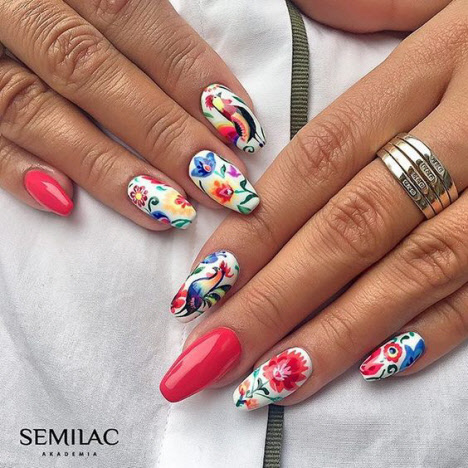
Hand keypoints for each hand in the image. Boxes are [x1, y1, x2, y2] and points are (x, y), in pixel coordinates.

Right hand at [0, 0, 263, 226]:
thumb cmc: (62, 4)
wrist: (1, 4)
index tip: (242, 128)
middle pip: (90, 69)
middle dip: (162, 133)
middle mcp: (15, 4)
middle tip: (220, 186)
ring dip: (105, 167)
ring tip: (168, 211)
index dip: (188, 74)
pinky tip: (63, 203)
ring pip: (34, 108)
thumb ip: (139, 21)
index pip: (129, 15)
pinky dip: (15, 170)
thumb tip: (214, 93)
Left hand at [159, 0, 467, 407]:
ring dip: (334, 336)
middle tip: (208, 358)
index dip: (255, 229)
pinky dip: (426, 334)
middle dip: (273, 303)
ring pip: (410, 275)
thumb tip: (302, 4)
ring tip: (267, 385)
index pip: (318, 164)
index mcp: (435, 70)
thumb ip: (376, 3)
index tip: (200, 285)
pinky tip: (368, 369)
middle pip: (348, 232)